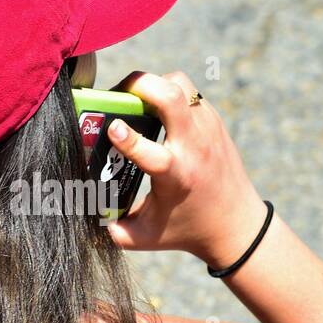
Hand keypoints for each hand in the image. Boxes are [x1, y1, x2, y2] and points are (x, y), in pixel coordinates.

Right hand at [104, 71, 268, 267]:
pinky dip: (168, 93)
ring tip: (137, 99)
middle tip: (118, 94)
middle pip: (170, 96)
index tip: (112, 128)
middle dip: (139, 85)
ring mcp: (207, 129)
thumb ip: (114, 230)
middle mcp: (194, 148)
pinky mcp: (214, 121)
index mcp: (176, 177)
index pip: (151, 151)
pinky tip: (156, 110)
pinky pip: (188, 92)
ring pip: (180, 85)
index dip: (128, 137)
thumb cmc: (188, 231)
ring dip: (154, 85)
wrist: (237, 226)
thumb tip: (85, 216)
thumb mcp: (146, 237)